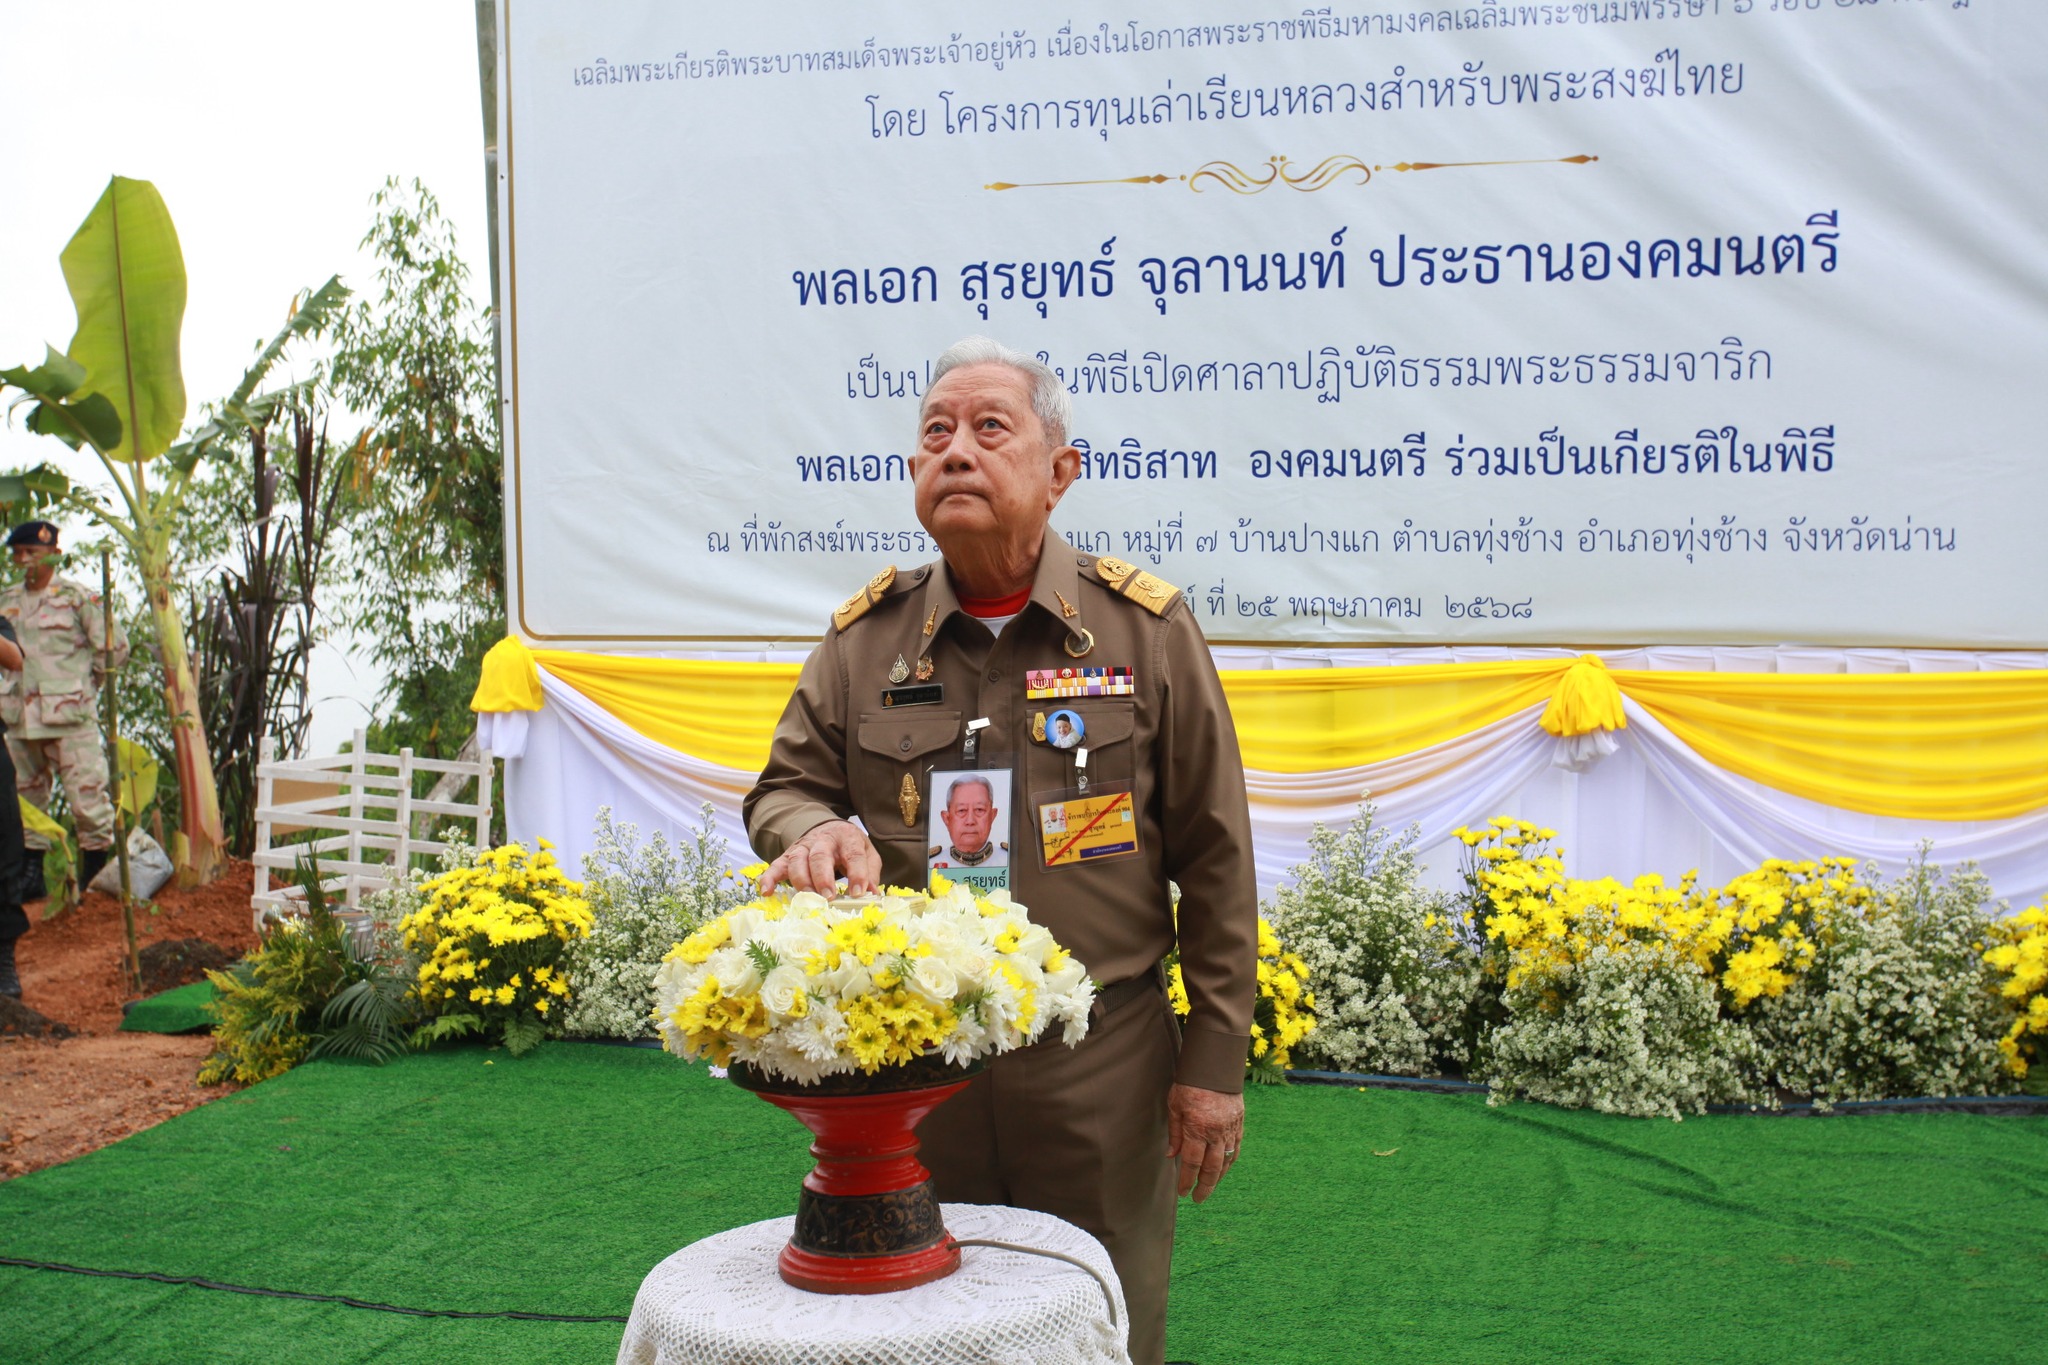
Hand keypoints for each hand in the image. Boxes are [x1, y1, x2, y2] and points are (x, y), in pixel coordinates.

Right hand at [759, 819, 882, 896]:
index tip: (858, 893)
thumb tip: (872, 895)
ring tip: (809, 899)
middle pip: (820, 856)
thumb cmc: (848, 846)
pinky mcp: (788, 856)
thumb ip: (870, 872)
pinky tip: (767, 892)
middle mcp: (823, 840)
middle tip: (829, 897)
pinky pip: (775, 866)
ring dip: (802, 881)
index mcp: (847, 837)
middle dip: (823, 878)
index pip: (853, 854)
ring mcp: (803, 847)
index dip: (857, 874)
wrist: (828, 828)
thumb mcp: (866, 852)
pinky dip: (769, 878)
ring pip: (797, 861)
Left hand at [1166, 1083, 1243, 1203]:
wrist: (1215, 1066)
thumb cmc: (1190, 1084)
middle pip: (1212, 1168)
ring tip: (1209, 1187)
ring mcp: (1230, 1128)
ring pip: (1226, 1161)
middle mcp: (1216, 1132)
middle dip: (1204, 1186)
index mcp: (1197, 1128)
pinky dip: (1230, 1162)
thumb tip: (1171, 1156)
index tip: (1183, 1192)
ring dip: (1218, 1177)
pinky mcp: (1239, 1123)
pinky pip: (1236, 1148)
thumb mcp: (1174, 1106)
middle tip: (1198, 1198)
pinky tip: (1224, 1169)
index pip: (1192, 1163)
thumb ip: (1174, 1133)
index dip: (1186, 1180)